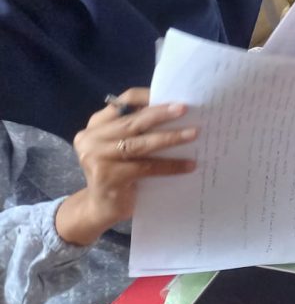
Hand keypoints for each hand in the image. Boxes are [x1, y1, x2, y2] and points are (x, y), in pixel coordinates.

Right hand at [58, 89, 195, 245]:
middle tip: (185, 109)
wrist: (101, 207)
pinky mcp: (108, 177)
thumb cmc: (120, 170)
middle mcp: (91, 138)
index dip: (147, 97)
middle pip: (133, 122)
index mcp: (96, 125)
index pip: (122, 103)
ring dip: (170, 138)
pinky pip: (146, 167)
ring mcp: (96, 158)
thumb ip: (137, 129)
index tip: (172, 96)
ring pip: (140, 144)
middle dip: (161, 114)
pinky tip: (189, 165)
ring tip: (194, 134)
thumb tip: (177, 111)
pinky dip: (170, 165)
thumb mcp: (124, 146)